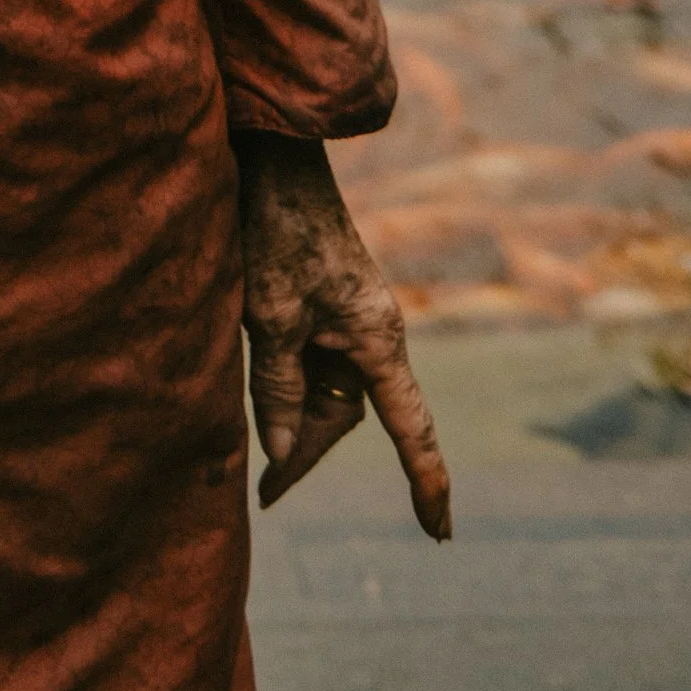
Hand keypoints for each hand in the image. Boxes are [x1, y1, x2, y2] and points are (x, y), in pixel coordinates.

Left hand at [236, 131, 450, 539]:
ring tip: (249, 445)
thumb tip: (283, 453)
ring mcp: (347, 316)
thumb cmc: (275, 229)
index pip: (411, 427)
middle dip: (310, 452)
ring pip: (326, 390)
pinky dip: (286, 384)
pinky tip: (252, 391)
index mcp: (377, 338)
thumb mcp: (270, 315)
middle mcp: (372, 332)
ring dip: (293, 418)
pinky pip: (312, 362)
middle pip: (352, 414)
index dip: (425, 482)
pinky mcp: (322, 302)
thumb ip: (278, 387)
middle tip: (264, 493)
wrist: (270, 157)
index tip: (441, 533)